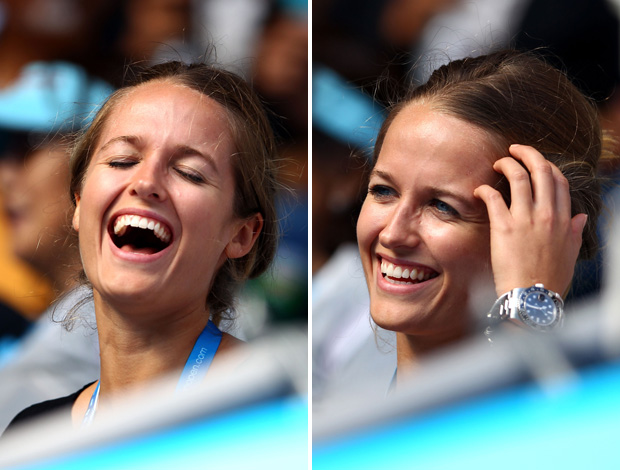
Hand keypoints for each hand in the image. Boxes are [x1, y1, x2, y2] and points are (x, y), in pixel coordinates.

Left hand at [474, 144, 587, 296]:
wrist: (532, 299)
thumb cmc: (549, 281)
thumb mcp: (569, 254)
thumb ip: (574, 232)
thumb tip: (581, 217)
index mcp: (563, 219)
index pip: (558, 180)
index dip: (545, 165)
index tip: (534, 162)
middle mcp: (546, 214)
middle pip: (541, 170)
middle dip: (527, 153)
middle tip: (513, 149)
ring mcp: (525, 220)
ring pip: (518, 177)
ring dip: (506, 164)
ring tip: (496, 164)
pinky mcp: (504, 228)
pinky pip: (494, 197)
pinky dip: (485, 189)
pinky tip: (479, 190)